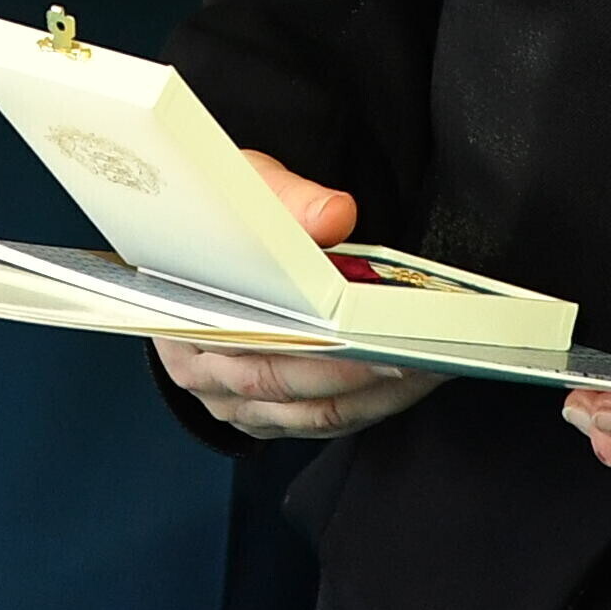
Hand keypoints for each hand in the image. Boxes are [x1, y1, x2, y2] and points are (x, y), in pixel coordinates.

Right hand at [153, 153, 443, 441]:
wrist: (197, 245)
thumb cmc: (215, 218)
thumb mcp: (240, 187)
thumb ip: (285, 199)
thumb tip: (335, 215)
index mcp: (178, 317)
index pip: (246, 340)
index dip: (308, 340)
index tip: (366, 328)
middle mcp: (202, 372)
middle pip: (287, 385)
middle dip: (360, 370)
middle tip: (420, 349)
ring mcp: (235, 402)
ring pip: (314, 412)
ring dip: (378, 393)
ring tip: (432, 363)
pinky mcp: (268, 416)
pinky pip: (325, 422)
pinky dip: (372, 403)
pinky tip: (412, 379)